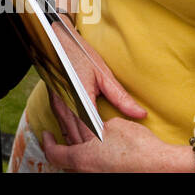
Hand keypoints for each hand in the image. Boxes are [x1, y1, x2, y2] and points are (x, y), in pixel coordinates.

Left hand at [42, 118, 190, 171]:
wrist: (163, 165)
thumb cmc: (138, 146)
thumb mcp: (113, 126)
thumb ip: (96, 126)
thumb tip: (94, 128)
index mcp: (82, 158)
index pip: (55, 153)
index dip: (48, 143)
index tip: (46, 134)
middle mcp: (88, 171)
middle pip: (69, 157)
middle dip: (65, 140)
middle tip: (64, 127)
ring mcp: (100, 175)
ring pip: (82, 163)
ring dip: (79, 149)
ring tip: (81, 138)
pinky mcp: (112, 175)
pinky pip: (95, 166)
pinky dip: (92, 157)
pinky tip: (98, 151)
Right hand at [47, 24, 145, 146]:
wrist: (54, 40)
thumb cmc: (79, 54)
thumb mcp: (103, 73)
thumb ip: (120, 97)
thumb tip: (140, 114)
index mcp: (80, 98)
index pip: (93, 131)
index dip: (105, 142)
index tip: (118, 148)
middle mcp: (66, 105)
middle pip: (80, 137)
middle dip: (94, 148)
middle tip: (112, 154)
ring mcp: (58, 105)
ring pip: (69, 134)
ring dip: (82, 144)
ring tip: (99, 152)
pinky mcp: (55, 104)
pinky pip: (64, 126)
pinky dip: (74, 135)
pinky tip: (84, 141)